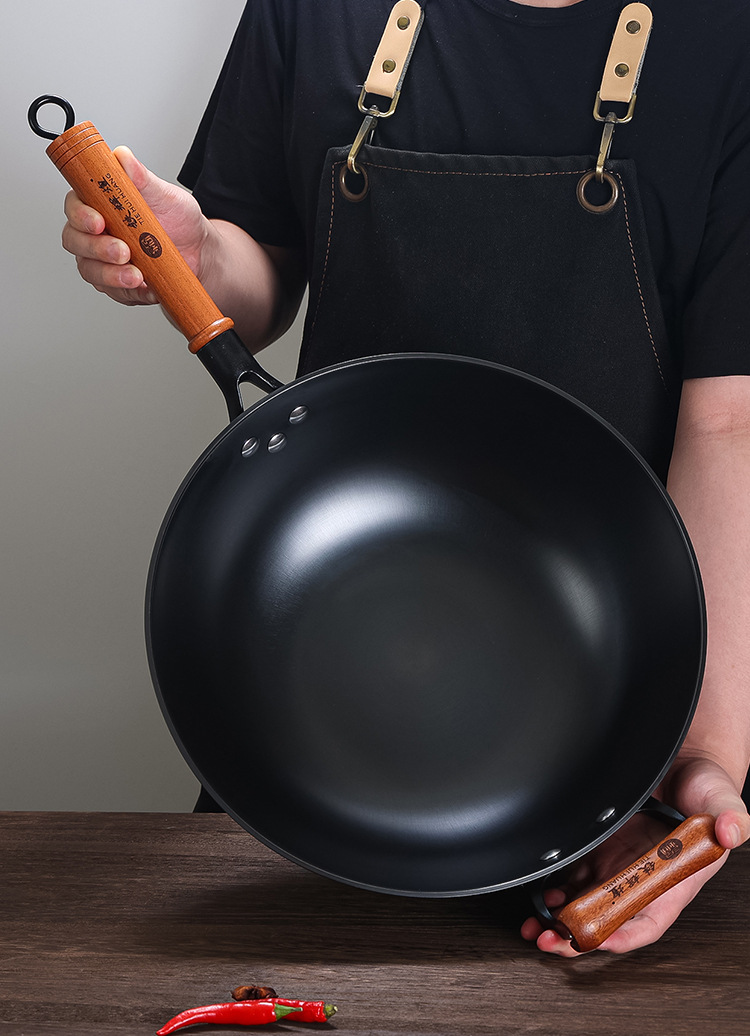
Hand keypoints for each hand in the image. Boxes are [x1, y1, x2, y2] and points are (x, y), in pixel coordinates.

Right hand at [61, 146, 206, 305]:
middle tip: (123, 251)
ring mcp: (102, 260)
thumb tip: (123, 157)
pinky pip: (114, 292)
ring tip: (137, 276)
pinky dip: (130, 292)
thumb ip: (143, 179)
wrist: (201, 254)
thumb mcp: (166, 196)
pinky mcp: (116, 284)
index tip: (98, 221)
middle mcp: (95, 232)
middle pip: (74, 240)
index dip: (80, 214)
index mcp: (100, 204)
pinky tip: (147, 288)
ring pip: (90, 270)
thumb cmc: (179, 222)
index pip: (75, 205)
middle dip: (96, 248)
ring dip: (111, 275)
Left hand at [520, 756, 748, 954]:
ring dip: (559, 919)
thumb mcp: (721, 803)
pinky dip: (554, 889)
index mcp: (672, 882)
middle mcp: (642, 880)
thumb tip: (732, 830)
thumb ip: (730, 817)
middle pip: (608, 919)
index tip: (600, 939)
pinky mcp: (599, 847)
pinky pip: (573, 874)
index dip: (624, 934)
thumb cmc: (705, 792)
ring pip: (585, 903)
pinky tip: (538, 894)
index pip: (649, 920)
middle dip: (579, 936)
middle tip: (552, 940)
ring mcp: (618, 865)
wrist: (682, 763)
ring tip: (537, 925)